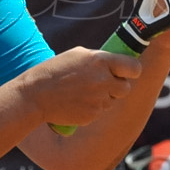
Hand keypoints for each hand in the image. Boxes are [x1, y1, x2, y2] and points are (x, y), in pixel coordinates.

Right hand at [18, 47, 141, 127]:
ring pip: (112, 100)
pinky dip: (92, 108)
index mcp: (100, 61)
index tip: (127, 72)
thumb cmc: (53, 71)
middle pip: (126, 87)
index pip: (134, 68)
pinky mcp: (93, 115)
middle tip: (102, 84)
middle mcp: (103, 81)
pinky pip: (100, 111)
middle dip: (117, 86)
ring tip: (82, 92)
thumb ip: (99, 59)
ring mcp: (99, 99)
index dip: (131, 71)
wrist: (35, 96)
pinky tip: (77, 102)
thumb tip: (115, 63)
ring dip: (104, 97)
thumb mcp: (76, 55)